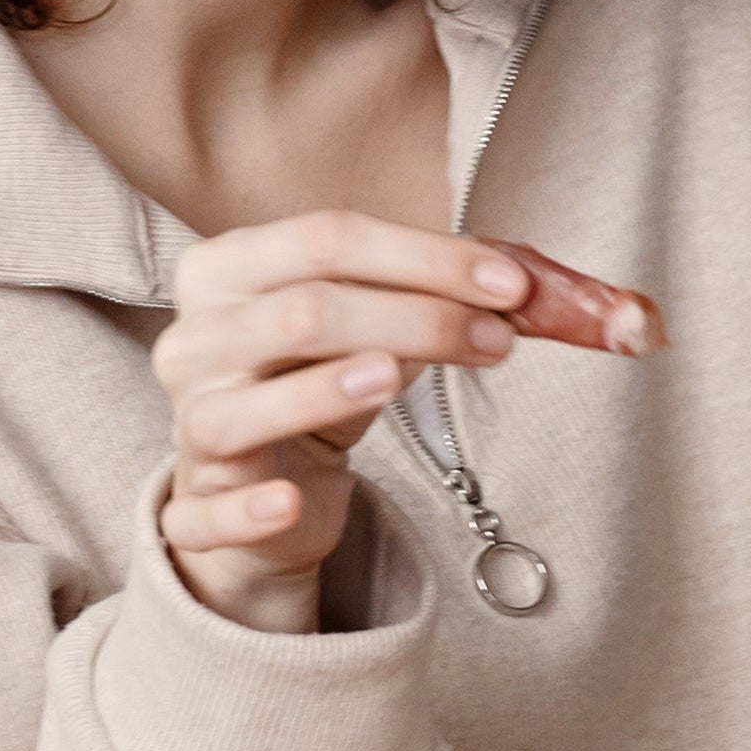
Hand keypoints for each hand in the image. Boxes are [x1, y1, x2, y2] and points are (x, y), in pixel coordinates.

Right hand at [152, 209, 534, 634]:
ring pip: (247, 406)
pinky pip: (211, 511)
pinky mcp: (196, 507)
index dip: (424, 257)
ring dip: (325, 391)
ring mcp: (189, 423)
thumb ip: (457, 296)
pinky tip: (294, 502)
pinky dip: (251, 507)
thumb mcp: (383, 323)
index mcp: (229, 269)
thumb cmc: (324, 376)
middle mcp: (194, 340)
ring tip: (397, 378)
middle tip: (498, 340)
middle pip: (302, 312)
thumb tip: (560, 293)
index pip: (327, 240)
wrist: (265, 479)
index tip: (510, 284)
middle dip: (412, 319)